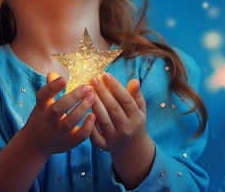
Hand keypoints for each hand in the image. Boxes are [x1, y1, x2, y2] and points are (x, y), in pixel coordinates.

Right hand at [21, 72, 96, 156]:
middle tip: (86, 87)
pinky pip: (78, 137)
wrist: (35, 144)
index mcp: (41, 108)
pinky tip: (94, 115)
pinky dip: (86, 127)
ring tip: (93, 96)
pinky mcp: (67, 144)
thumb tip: (53, 73)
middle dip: (72, 98)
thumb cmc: (43, 118)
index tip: (63, 79)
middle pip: (57, 109)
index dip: (52, 87)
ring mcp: (57, 134)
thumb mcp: (43, 104)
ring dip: (81, 109)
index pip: (43, 96)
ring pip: (69, 123)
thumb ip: (49, 89)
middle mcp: (47, 121)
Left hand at [89, 73, 154, 187]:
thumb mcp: (140, 110)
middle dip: (102, 92)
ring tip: (88, 91)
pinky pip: (95, 137)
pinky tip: (84, 112)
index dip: (116, 86)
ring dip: (94, 104)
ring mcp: (115, 138)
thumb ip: (137, 95)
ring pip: (103, 120)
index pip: (126, 99)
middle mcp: (126, 128)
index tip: (105, 75)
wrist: (132, 149)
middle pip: (113, 108)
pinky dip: (89, 126)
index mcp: (136, 118)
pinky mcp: (105, 146)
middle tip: (93, 79)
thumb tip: (134, 80)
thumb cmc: (134, 123)